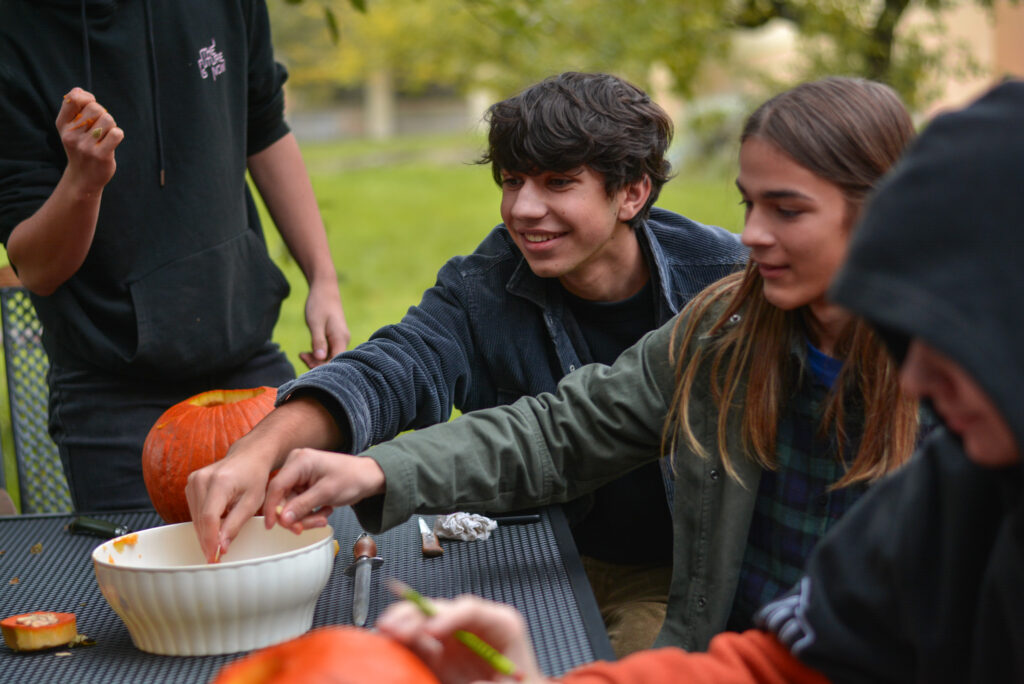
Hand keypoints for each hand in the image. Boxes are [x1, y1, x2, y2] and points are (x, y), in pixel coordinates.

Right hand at [58, 87, 123, 193]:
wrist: (83, 177)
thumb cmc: (80, 147)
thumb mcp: (70, 128)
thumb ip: (74, 108)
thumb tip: (80, 90)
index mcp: (62, 125)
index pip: (74, 98)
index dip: (87, 97)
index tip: (90, 105)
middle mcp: (71, 135)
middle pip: (96, 108)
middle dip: (103, 114)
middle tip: (100, 128)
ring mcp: (85, 146)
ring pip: (108, 119)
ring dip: (111, 125)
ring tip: (105, 136)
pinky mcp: (101, 155)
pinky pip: (116, 133)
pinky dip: (118, 135)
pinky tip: (112, 143)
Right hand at [185, 434, 277, 561]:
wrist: (249, 456)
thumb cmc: (254, 477)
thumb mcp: (252, 502)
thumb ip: (235, 524)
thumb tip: (221, 546)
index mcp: (219, 481)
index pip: (209, 517)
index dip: (210, 540)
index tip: (214, 557)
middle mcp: (201, 479)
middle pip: (200, 519)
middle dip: (208, 540)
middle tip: (216, 557)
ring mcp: (193, 480)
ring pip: (195, 517)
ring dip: (205, 532)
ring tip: (218, 543)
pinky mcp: (190, 484)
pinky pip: (194, 510)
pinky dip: (204, 522)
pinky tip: (216, 526)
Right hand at [263, 449, 384, 530]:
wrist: (367, 477)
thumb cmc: (352, 477)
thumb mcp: (326, 492)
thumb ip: (302, 506)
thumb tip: (282, 519)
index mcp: (299, 461)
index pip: (276, 486)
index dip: (272, 507)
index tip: (272, 526)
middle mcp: (295, 466)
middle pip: (282, 499)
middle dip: (296, 516)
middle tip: (310, 526)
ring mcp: (299, 476)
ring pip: (290, 505)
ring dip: (306, 517)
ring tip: (323, 517)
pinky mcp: (303, 485)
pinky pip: (298, 505)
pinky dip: (310, 513)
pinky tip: (324, 510)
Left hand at [299, 278, 349, 368]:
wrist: (324, 289)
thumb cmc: (319, 304)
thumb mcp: (315, 323)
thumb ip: (318, 342)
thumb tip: (320, 359)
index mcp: (341, 338)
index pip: (334, 361)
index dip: (321, 366)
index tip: (305, 360)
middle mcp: (343, 341)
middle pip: (332, 361)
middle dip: (316, 363)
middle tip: (301, 356)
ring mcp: (340, 339)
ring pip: (329, 357)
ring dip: (315, 359)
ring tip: (302, 354)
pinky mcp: (335, 338)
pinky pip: (328, 351)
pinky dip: (317, 353)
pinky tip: (306, 352)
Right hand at [377, 595, 547, 683]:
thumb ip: (488, 682)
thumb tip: (467, 678)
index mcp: (500, 625)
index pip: (470, 609)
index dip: (447, 617)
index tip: (431, 632)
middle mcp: (473, 626)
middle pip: (442, 609)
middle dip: (417, 615)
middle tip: (397, 628)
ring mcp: (454, 638)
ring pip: (424, 620)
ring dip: (403, 621)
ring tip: (386, 628)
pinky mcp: (439, 653)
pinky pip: (416, 642)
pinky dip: (400, 640)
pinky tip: (387, 641)